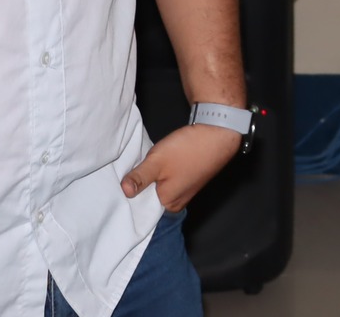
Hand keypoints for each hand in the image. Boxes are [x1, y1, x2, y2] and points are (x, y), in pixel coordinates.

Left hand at [121, 124, 242, 212]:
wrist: (218, 132)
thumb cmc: (189, 149)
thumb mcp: (156, 161)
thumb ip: (139, 177)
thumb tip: (123, 191)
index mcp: (168, 204)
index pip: (141, 207)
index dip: (130, 195)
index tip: (121, 183)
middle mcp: (178, 202)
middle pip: (151, 197)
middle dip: (141, 185)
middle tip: (132, 171)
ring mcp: (186, 190)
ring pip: (160, 186)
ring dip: (153, 177)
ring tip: (148, 164)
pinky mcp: (190, 178)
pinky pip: (170, 180)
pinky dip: (163, 172)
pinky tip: (162, 162)